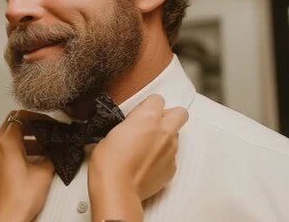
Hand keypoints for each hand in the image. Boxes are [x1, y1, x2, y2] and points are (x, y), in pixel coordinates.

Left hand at [0, 110, 54, 221]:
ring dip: (27, 137)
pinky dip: (21, 147)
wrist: (7, 217)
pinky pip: (7, 147)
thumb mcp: (43, 173)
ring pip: (10, 135)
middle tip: (48, 130)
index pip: (20, 116)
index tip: (49, 123)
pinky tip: (36, 157)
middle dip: (32, 125)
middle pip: (13, 122)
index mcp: (6, 143)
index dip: (38, 117)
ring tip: (45, 145)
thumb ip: (52, 155)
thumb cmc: (19, 200)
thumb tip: (57, 149)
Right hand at [89, 94, 187, 220]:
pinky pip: (171, 157)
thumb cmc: (108, 161)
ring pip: (176, 136)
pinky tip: (146, 164)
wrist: (117, 189)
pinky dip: (162, 158)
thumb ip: (129, 126)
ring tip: (145, 149)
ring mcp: (171, 150)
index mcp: (148, 117)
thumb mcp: (111, 132)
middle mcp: (164, 131)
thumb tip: (131, 128)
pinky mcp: (172, 168)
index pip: (158, 99)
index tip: (138, 115)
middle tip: (153, 125)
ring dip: (164, 138)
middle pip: (180, 113)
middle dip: (169, 116)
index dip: (148, 106)